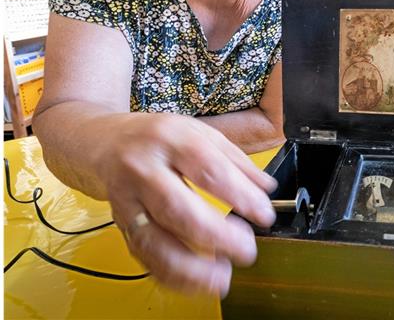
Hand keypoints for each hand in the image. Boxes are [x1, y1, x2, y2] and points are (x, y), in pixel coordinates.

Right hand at [96, 112, 277, 295]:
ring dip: (191, 268)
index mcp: (170, 141)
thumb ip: (236, 161)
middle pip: (178, 209)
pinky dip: (173, 275)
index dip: (240, 197)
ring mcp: (128, 202)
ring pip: (154, 242)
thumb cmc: (160, 139)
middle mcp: (143, 171)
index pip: (208, 171)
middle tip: (247, 249)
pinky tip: (198, 279)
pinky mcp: (122, 227)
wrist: (107, 143)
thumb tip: (265, 189)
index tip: (264, 215)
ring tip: (223, 276)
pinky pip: (145, 257)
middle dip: (217, 236)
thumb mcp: (201, 133)